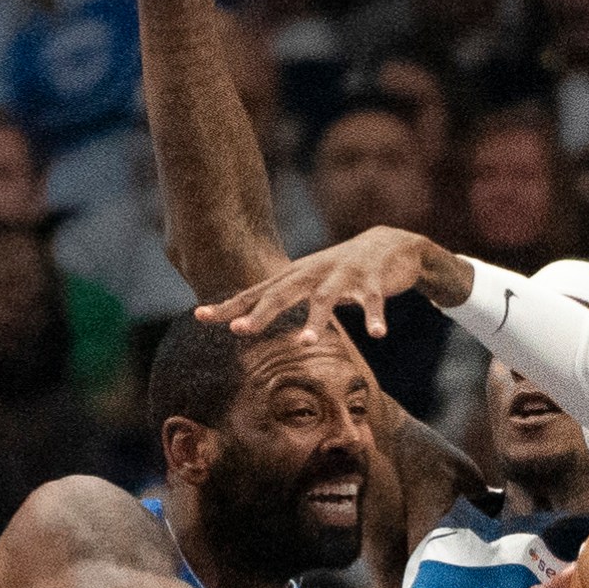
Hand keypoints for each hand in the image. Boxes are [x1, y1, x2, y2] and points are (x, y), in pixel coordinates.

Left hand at [196, 226, 462, 342]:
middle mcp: (313, 273)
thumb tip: (237, 316)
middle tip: (239, 330)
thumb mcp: (304, 280)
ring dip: (315, 321)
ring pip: (325, 300)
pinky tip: (377, 335)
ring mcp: (343, 275)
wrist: (389, 244)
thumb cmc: (338, 269)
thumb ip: (275, 296)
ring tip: (305, 343)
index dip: (228, 305)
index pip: (256, 294)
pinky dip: (374, 317)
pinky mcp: (373, 280)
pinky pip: (373, 301)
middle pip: (282, 294)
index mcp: (294, 277)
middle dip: (261, 313)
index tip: (199, 317)